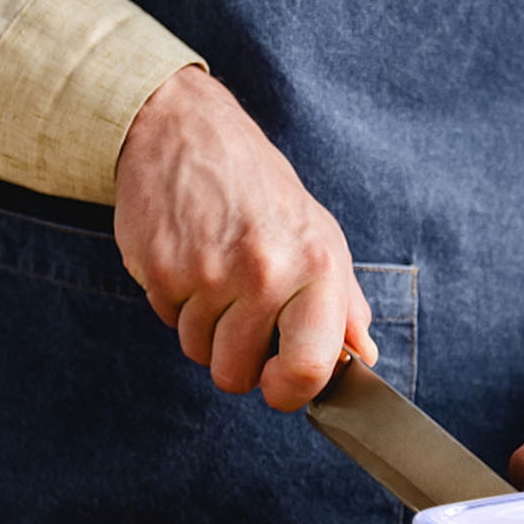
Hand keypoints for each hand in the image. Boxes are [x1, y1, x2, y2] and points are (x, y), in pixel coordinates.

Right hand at [114, 66, 377, 409]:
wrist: (186, 131)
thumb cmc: (259, 189)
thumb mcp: (319, 234)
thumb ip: (344, 304)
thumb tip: (363, 356)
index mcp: (316, 266)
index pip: (309, 369)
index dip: (290, 393)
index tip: (279, 384)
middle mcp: (264, 271)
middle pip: (238, 375)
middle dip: (237, 358)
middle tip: (241, 312)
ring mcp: (207, 272)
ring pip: (199, 353)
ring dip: (205, 328)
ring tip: (215, 276)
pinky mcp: (160, 269)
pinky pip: (167, 322)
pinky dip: (176, 303)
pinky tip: (189, 261)